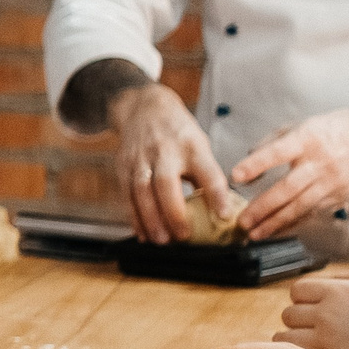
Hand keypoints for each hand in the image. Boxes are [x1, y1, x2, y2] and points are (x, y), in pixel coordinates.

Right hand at [113, 82, 235, 241]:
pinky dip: (133, 216)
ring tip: (162, 240)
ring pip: (141, 191)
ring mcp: (140, 158)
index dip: (216, 194)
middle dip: (173, 212)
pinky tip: (142, 232)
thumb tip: (220, 209)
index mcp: (191, 146)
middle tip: (183, 236)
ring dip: (150, 219)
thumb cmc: (177, 132)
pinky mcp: (124, 166)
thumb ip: (205, 175)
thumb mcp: (199, 145)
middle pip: (166, 183)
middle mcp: (164, 151)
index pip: (206, 171)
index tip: (224, 216)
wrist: (143, 109)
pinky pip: (126, 194)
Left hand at [232, 106, 348, 241]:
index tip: (235, 176)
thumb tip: (247, 164)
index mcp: (307, 139)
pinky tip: (277, 230)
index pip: (278, 152)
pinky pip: (313, 213)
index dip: (256, 164)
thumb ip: (271, 144)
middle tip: (242, 221)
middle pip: (288, 188)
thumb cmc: (332, 131)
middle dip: (263, 207)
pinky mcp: (342, 196)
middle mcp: (321, 162)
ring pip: (301, 206)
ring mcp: (333, 182)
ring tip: (255, 233)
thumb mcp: (301, 126)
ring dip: (276, 223)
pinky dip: (294, 223)